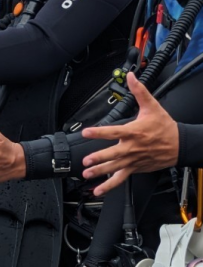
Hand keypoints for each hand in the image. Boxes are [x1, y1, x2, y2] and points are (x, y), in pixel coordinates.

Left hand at [81, 72, 178, 195]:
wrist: (180, 145)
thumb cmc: (165, 127)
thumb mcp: (152, 107)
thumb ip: (139, 91)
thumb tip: (131, 76)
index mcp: (134, 132)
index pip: (113, 132)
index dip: (99, 132)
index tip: (86, 132)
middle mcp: (132, 148)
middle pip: (113, 154)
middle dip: (99, 158)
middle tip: (87, 161)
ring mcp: (133, 160)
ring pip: (115, 168)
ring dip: (100, 172)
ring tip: (87, 175)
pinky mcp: (135, 168)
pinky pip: (121, 179)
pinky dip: (109, 186)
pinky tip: (98, 190)